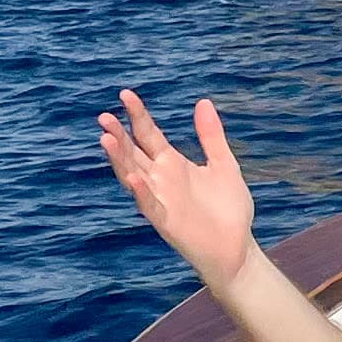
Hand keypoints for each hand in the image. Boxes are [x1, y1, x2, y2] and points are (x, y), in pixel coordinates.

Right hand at [97, 88, 257, 291]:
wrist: (238, 247)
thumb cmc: (229, 208)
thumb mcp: (224, 164)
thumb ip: (211, 136)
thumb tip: (202, 101)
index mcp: (172, 164)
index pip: (148, 134)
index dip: (137, 115)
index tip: (125, 94)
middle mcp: (161, 180)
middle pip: (133, 153)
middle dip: (118, 136)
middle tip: (104, 117)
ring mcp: (161, 200)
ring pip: (133, 176)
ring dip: (119, 160)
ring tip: (106, 139)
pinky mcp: (167, 221)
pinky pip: (150, 205)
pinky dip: (142, 192)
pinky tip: (133, 178)